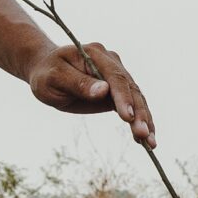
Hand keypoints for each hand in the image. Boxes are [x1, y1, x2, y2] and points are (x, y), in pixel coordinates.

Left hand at [27, 40, 155, 149]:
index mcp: (96, 54)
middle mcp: (111, 62)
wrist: (46, 70)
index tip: (128, 117)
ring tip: (151, 143)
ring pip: (136, 98)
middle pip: (130, 88)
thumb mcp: (55, 78)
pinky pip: (132, 105)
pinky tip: (146, 139)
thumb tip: (103, 91)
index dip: (123, 97)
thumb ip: (78, 83)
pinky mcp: (117, 90)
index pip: (115, 77)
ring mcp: (116, 75)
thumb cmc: (47, 74)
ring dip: (145, 120)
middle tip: (144, 135)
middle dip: (139, 113)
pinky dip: (140, 121)